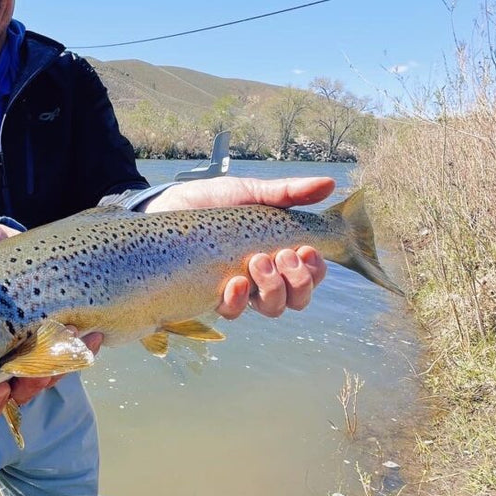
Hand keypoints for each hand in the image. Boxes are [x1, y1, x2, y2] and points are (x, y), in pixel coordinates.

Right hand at [0, 221, 100, 420]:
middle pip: (14, 393)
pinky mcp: (51, 333)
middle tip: (48, 363)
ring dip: (61, 365)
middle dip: (34, 383)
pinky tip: (92, 333)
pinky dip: (82, 347)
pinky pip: (69, 353)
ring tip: (73, 335)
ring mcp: (25, 348)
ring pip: (45, 376)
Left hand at [142, 175, 332, 318]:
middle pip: (297, 299)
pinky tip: (233, 282)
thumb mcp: (249, 192)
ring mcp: (237, 287)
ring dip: (272, 290)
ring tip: (256, 262)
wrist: (164, 205)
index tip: (307, 250)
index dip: (315, 271)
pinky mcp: (209, 295)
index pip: (310, 275)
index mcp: (277, 252)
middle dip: (298, 282)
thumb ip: (287, 193)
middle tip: (282, 255)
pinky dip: (238, 300)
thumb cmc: (210, 201)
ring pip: (270, 308)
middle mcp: (261, 276)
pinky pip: (232, 311)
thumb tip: (330, 183)